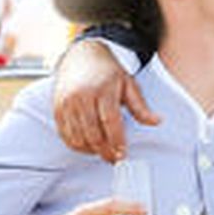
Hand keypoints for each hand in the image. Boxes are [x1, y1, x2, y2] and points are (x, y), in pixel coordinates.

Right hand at [51, 39, 161, 161]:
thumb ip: (140, 107)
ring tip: (103, 152)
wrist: (81, 56)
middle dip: (105, 151)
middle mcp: (81, 96)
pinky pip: (65, 135)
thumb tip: (156, 121)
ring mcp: (66, 103)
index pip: (110, 121)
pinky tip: (88, 147)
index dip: (117, 141)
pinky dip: (77, 145)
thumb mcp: (128, 85)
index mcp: (102, 89)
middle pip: (93, 133)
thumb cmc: (107, 72)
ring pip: (77, 138)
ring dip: (91, 151)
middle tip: (115, 159)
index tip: (123, 153)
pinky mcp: (57, 108)